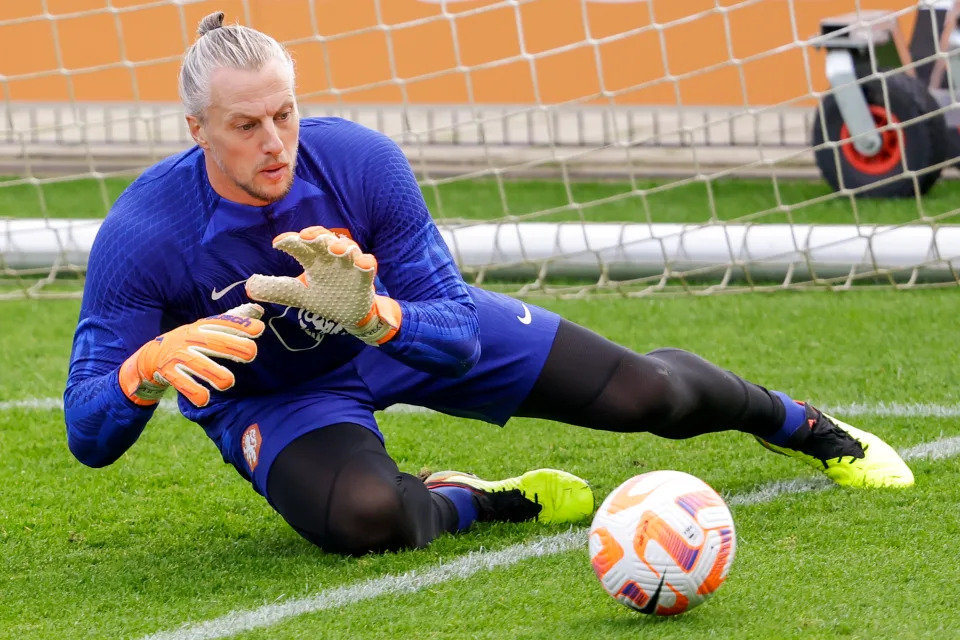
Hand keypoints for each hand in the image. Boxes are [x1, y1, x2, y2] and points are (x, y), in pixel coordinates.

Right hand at [119, 303, 264, 407]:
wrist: (150, 357)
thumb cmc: (188, 342)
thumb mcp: (206, 329)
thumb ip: (232, 321)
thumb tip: (258, 310)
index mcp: (200, 328)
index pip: (222, 323)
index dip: (240, 325)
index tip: (259, 329)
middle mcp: (189, 339)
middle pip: (212, 342)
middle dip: (232, 346)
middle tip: (251, 353)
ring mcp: (177, 356)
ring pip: (197, 364)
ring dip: (214, 373)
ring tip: (228, 382)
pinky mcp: (168, 372)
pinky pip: (181, 382)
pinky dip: (193, 391)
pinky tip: (205, 399)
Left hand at [245, 226, 400, 344]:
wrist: (349, 314)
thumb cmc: (324, 297)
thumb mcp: (298, 295)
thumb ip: (276, 289)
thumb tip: (250, 286)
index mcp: (313, 260)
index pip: (300, 246)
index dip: (290, 241)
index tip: (277, 243)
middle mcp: (331, 258)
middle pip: (324, 239)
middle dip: (316, 234)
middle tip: (306, 236)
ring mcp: (349, 265)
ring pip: (347, 247)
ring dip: (341, 246)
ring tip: (335, 249)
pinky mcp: (364, 277)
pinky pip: (368, 265)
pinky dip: (366, 262)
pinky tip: (362, 263)